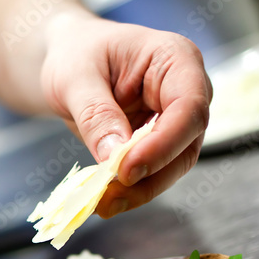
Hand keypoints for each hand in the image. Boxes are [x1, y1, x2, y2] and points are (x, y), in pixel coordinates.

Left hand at [41, 13, 211, 216]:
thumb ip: (96, 114)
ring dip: (141, 190)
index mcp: (176, 59)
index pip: (189, 107)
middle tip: (109, 196)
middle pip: (187, 144)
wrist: (69, 60)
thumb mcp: (75, 78)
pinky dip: (132, 190)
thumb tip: (115, 156)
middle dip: (151, 176)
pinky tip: (105, 200)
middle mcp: (186, 91)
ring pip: (174, 166)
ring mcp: (176, 120)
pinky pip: (155, 173)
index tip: (127, 170)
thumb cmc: (76, 54)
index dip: (163, 144)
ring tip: (103, 204)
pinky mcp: (160, 144)